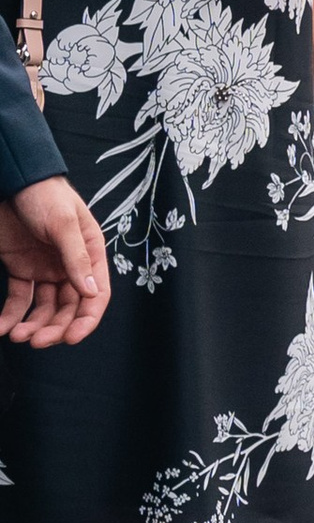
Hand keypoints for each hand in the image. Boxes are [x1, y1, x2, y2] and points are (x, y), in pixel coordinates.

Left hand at [0, 175, 108, 346]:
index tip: (71, 339)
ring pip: (44, 308)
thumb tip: (91, 293)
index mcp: (90, 254)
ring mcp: (45, 269)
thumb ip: (76, 258)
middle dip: (55, 328)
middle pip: (68, 308)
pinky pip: (18, 299)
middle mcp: (70, 266)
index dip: (86, 320)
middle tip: (36, 341)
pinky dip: (10, 315)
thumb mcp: (63, 224)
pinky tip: (2, 328)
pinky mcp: (20, 269)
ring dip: (33, 325)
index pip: (95, 295)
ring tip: (17, 336)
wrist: (12, 180)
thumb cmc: (44, 195)